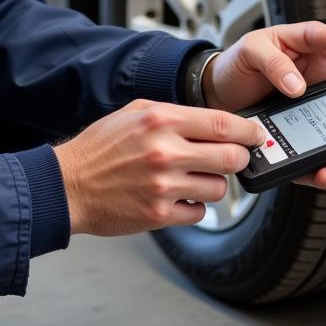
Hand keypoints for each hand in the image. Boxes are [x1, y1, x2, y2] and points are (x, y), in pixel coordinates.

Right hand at [52, 99, 265, 235]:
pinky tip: (178, 196)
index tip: (256, 135)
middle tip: (234, 158)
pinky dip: (195, 205)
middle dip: (239, 158)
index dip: (247, 130)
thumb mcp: (133, 111)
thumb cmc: (100, 147)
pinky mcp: (159, 214)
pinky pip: (199, 212)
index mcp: (160, 120)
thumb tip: (213, 121)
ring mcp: (163, 185)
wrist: (69, 184)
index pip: (222, 123)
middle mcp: (165, 151)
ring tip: (194, 177)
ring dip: (214, 183)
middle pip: (231, 157)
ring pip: (219, 188)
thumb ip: (173, 112)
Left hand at [202, 21, 325, 188]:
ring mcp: (309, 120)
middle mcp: (319, 93)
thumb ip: (280, 60)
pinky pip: (313, 160)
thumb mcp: (256, 46)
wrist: (212, 91)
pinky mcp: (293, 142)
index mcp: (318, 61)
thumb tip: (301, 82)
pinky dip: (321, 171)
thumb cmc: (238, 62)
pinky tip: (324, 172)